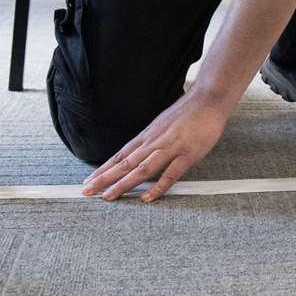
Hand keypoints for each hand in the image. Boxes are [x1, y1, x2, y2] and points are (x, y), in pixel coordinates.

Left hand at [81, 93, 229, 202]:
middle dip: (104, 178)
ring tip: (108, 196)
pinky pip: (170, 173)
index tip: (89, 180)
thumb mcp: (163, 124)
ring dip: (123, 183)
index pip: (120, 155)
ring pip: (142, 169)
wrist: (208, 98)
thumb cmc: (189, 111)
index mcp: (148, 136)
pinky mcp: (188, 153)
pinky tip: (147, 198)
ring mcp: (170, 147)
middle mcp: (154, 142)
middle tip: (87, 191)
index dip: (104, 169)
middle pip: (125, 163)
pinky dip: (158, 187)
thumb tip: (140, 151)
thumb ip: (152, 139)